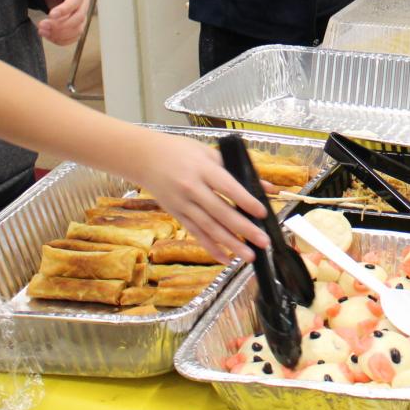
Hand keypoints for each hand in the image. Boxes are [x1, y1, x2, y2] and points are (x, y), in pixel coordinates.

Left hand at [28, 0, 92, 43]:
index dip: (66, 9)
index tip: (50, 15)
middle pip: (79, 15)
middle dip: (61, 24)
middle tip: (42, 26)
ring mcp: (81, 7)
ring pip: (78, 27)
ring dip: (60, 34)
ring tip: (42, 31)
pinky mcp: (75, 17)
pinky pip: (74, 33)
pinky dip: (62, 39)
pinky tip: (48, 36)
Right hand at [134, 133, 267, 262]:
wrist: (144, 157)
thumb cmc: (180, 151)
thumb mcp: (209, 153)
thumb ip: (236, 169)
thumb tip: (265, 185)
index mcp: (203, 169)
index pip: (228, 188)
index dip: (246, 201)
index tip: (262, 213)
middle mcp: (192, 189)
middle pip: (221, 213)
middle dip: (244, 229)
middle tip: (263, 242)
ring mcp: (183, 204)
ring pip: (210, 228)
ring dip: (231, 244)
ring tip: (249, 256)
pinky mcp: (177, 215)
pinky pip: (196, 234)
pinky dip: (212, 248)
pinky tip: (226, 258)